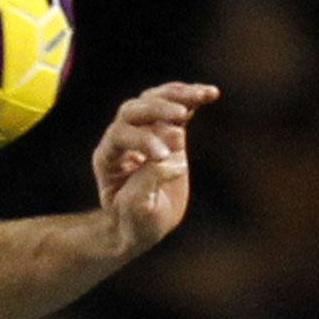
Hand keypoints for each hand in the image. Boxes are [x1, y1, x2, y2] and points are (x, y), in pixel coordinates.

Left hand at [92, 82, 217, 254]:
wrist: (144, 224)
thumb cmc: (136, 222)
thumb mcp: (139, 210)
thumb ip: (147, 182)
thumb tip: (173, 157)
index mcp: (108, 158)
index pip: (119, 135)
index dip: (142, 140)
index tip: (165, 156)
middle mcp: (120, 139)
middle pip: (131, 110)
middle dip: (156, 109)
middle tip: (181, 115)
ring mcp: (143, 131)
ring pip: (152, 100)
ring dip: (177, 95)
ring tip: (203, 95)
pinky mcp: (166, 130)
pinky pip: (174, 105)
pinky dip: (191, 96)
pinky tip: (210, 94)